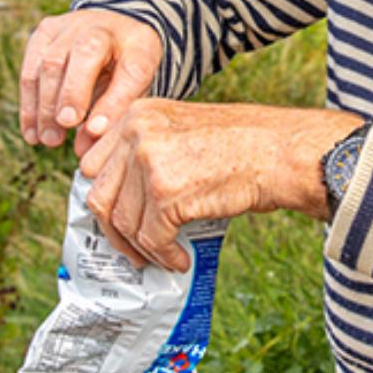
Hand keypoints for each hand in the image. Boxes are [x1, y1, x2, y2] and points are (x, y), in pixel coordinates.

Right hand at [18, 8, 162, 155]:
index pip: (132, 71)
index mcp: (139, 44)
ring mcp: (72, 25)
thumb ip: (113, 117)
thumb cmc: (125, 70)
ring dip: (46, 105)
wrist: (112, 31)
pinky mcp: (45, 31)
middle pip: (86, 53)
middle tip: (65, 127)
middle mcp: (105, 28)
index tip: (96, 131)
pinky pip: (31, 68)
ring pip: (51, 61)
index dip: (114, 102)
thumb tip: (83, 151)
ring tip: (48, 139)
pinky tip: (32, 132)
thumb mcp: (132, 92)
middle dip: (72, 94)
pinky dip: (29, 103)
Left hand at [79, 100, 362, 270]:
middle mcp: (136, 131)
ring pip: (124, 223)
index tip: (119, 221)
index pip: (93, 165)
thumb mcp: (181, 129)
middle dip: (116, 230)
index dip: (106, 199)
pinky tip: (180, 259)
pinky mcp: (166, 192)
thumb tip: (118, 198)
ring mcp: (149, 160)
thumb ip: (146, 150)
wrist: (279, 151)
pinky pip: (151, 238)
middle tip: (135, 248)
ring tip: (164, 256)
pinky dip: (164, 255)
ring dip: (142, 248)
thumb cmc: (240, 145)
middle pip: (101, 196)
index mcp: (136, 113)